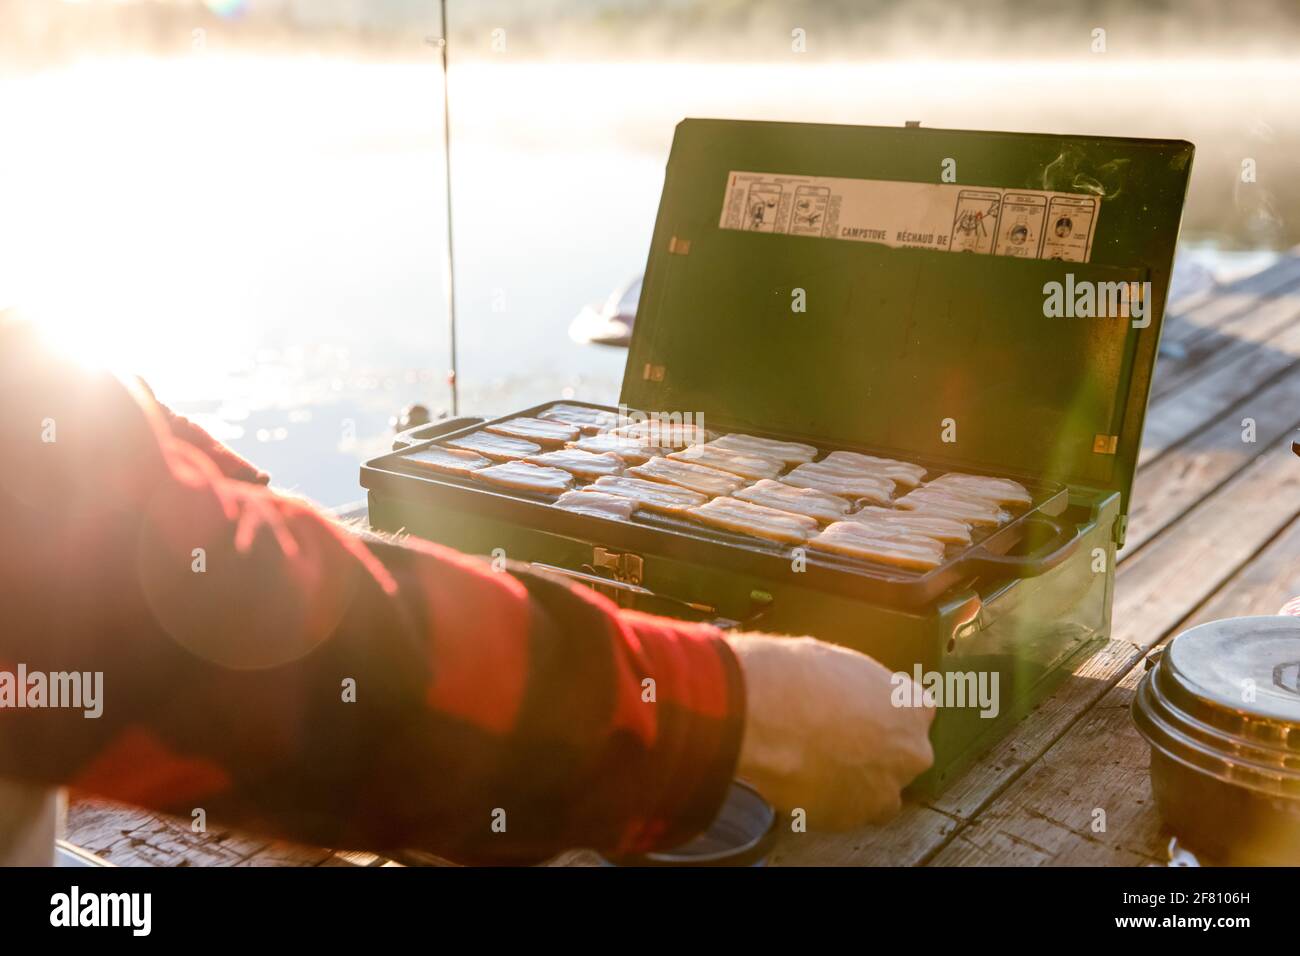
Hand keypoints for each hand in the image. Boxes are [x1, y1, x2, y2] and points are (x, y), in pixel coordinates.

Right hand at [724, 633, 933, 829]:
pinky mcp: (849, 818)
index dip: (884, 715)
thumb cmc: (798, 678)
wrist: (763, 713)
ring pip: (876, 793)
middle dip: (873, 752)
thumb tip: (851, 692)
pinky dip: (826, 800)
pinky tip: (799, 776)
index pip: (915, 714)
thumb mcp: (840, 664)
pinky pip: (843, 812)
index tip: (861, 714)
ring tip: (813, 761)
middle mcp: (911, 753)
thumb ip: (862, 688)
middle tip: (834, 739)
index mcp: (913, 707)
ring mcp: (883, 790)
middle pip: (901, 758)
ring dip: (854, 783)